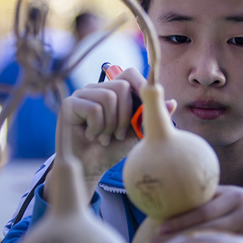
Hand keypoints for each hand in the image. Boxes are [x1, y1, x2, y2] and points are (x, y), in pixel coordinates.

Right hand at [57, 67, 173, 196]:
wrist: (88, 169)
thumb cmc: (111, 150)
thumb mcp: (135, 134)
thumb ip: (150, 118)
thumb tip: (172, 102)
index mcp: (112, 92)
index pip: (129, 74)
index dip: (141, 86)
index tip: (146, 107)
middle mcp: (96, 88)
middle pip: (121, 86)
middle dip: (126, 115)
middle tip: (118, 134)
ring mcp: (81, 94)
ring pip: (108, 97)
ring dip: (111, 124)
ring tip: (105, 138)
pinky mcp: (69, 104)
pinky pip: (94, 108)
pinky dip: (98, 128)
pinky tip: (91, 136)